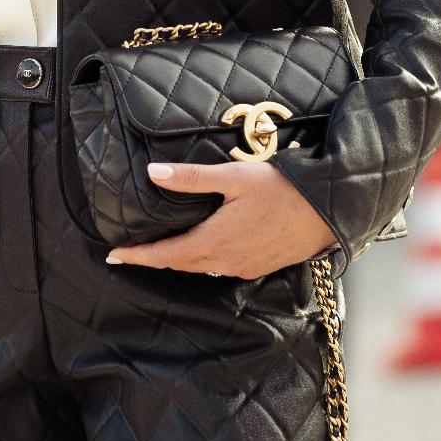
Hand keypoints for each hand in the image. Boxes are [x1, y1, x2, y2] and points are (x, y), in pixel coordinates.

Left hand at [104, 159, 338, 279]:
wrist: (328, 211)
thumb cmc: (280, 190)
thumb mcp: (233, 177)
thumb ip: (191, 177)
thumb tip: (152, 173)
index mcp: (213, 242)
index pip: (164, 255)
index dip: (137, 256)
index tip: (112, 256)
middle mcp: (225, 262)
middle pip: (180, 263)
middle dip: (154, 258)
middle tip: (131, 251)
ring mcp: (244, 267)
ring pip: (201, 266)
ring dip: (179, 259)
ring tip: (161, 247)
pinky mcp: (259, 265)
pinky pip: (221, 267)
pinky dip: (203, 259)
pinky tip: (203, 245)